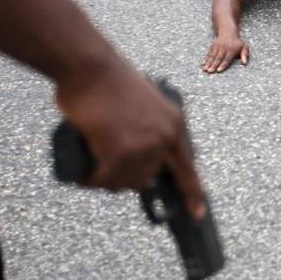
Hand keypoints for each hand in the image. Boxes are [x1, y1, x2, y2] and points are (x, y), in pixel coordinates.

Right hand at [54, 67, 206, 218]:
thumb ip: (148, 129)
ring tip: (91, 161)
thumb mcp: (142, 105)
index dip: (192, 193)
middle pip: (146, 180)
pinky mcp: (120, 151)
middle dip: (124, 176)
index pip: (187, 167)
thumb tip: (138, 161)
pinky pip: (104, 180)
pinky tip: (82, 173)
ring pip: (124, 183)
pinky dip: (90, 180)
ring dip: (105, 178)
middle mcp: (164, 137)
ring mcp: (144, 146)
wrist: (90, 66)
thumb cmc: (108, 81)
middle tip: (104, 162)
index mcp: (174, 124)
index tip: (198, 214)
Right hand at [201, 33, 248, 72]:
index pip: (227, 59)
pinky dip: (205, 58)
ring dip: (208, 63)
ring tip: (205, 69)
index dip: (223, 65)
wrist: (228, 32)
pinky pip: (208, 53)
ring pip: (212, 56)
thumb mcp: (244, 47)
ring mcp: (217, 47)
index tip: (218, 70)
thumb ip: (245, 55)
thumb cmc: (237, 43)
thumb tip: (245, 63)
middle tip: (210, 71)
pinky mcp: (212, 46)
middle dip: (214, 65)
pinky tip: (202, 64)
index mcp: (231, 50)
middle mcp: (223, 48)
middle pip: (218, 58)